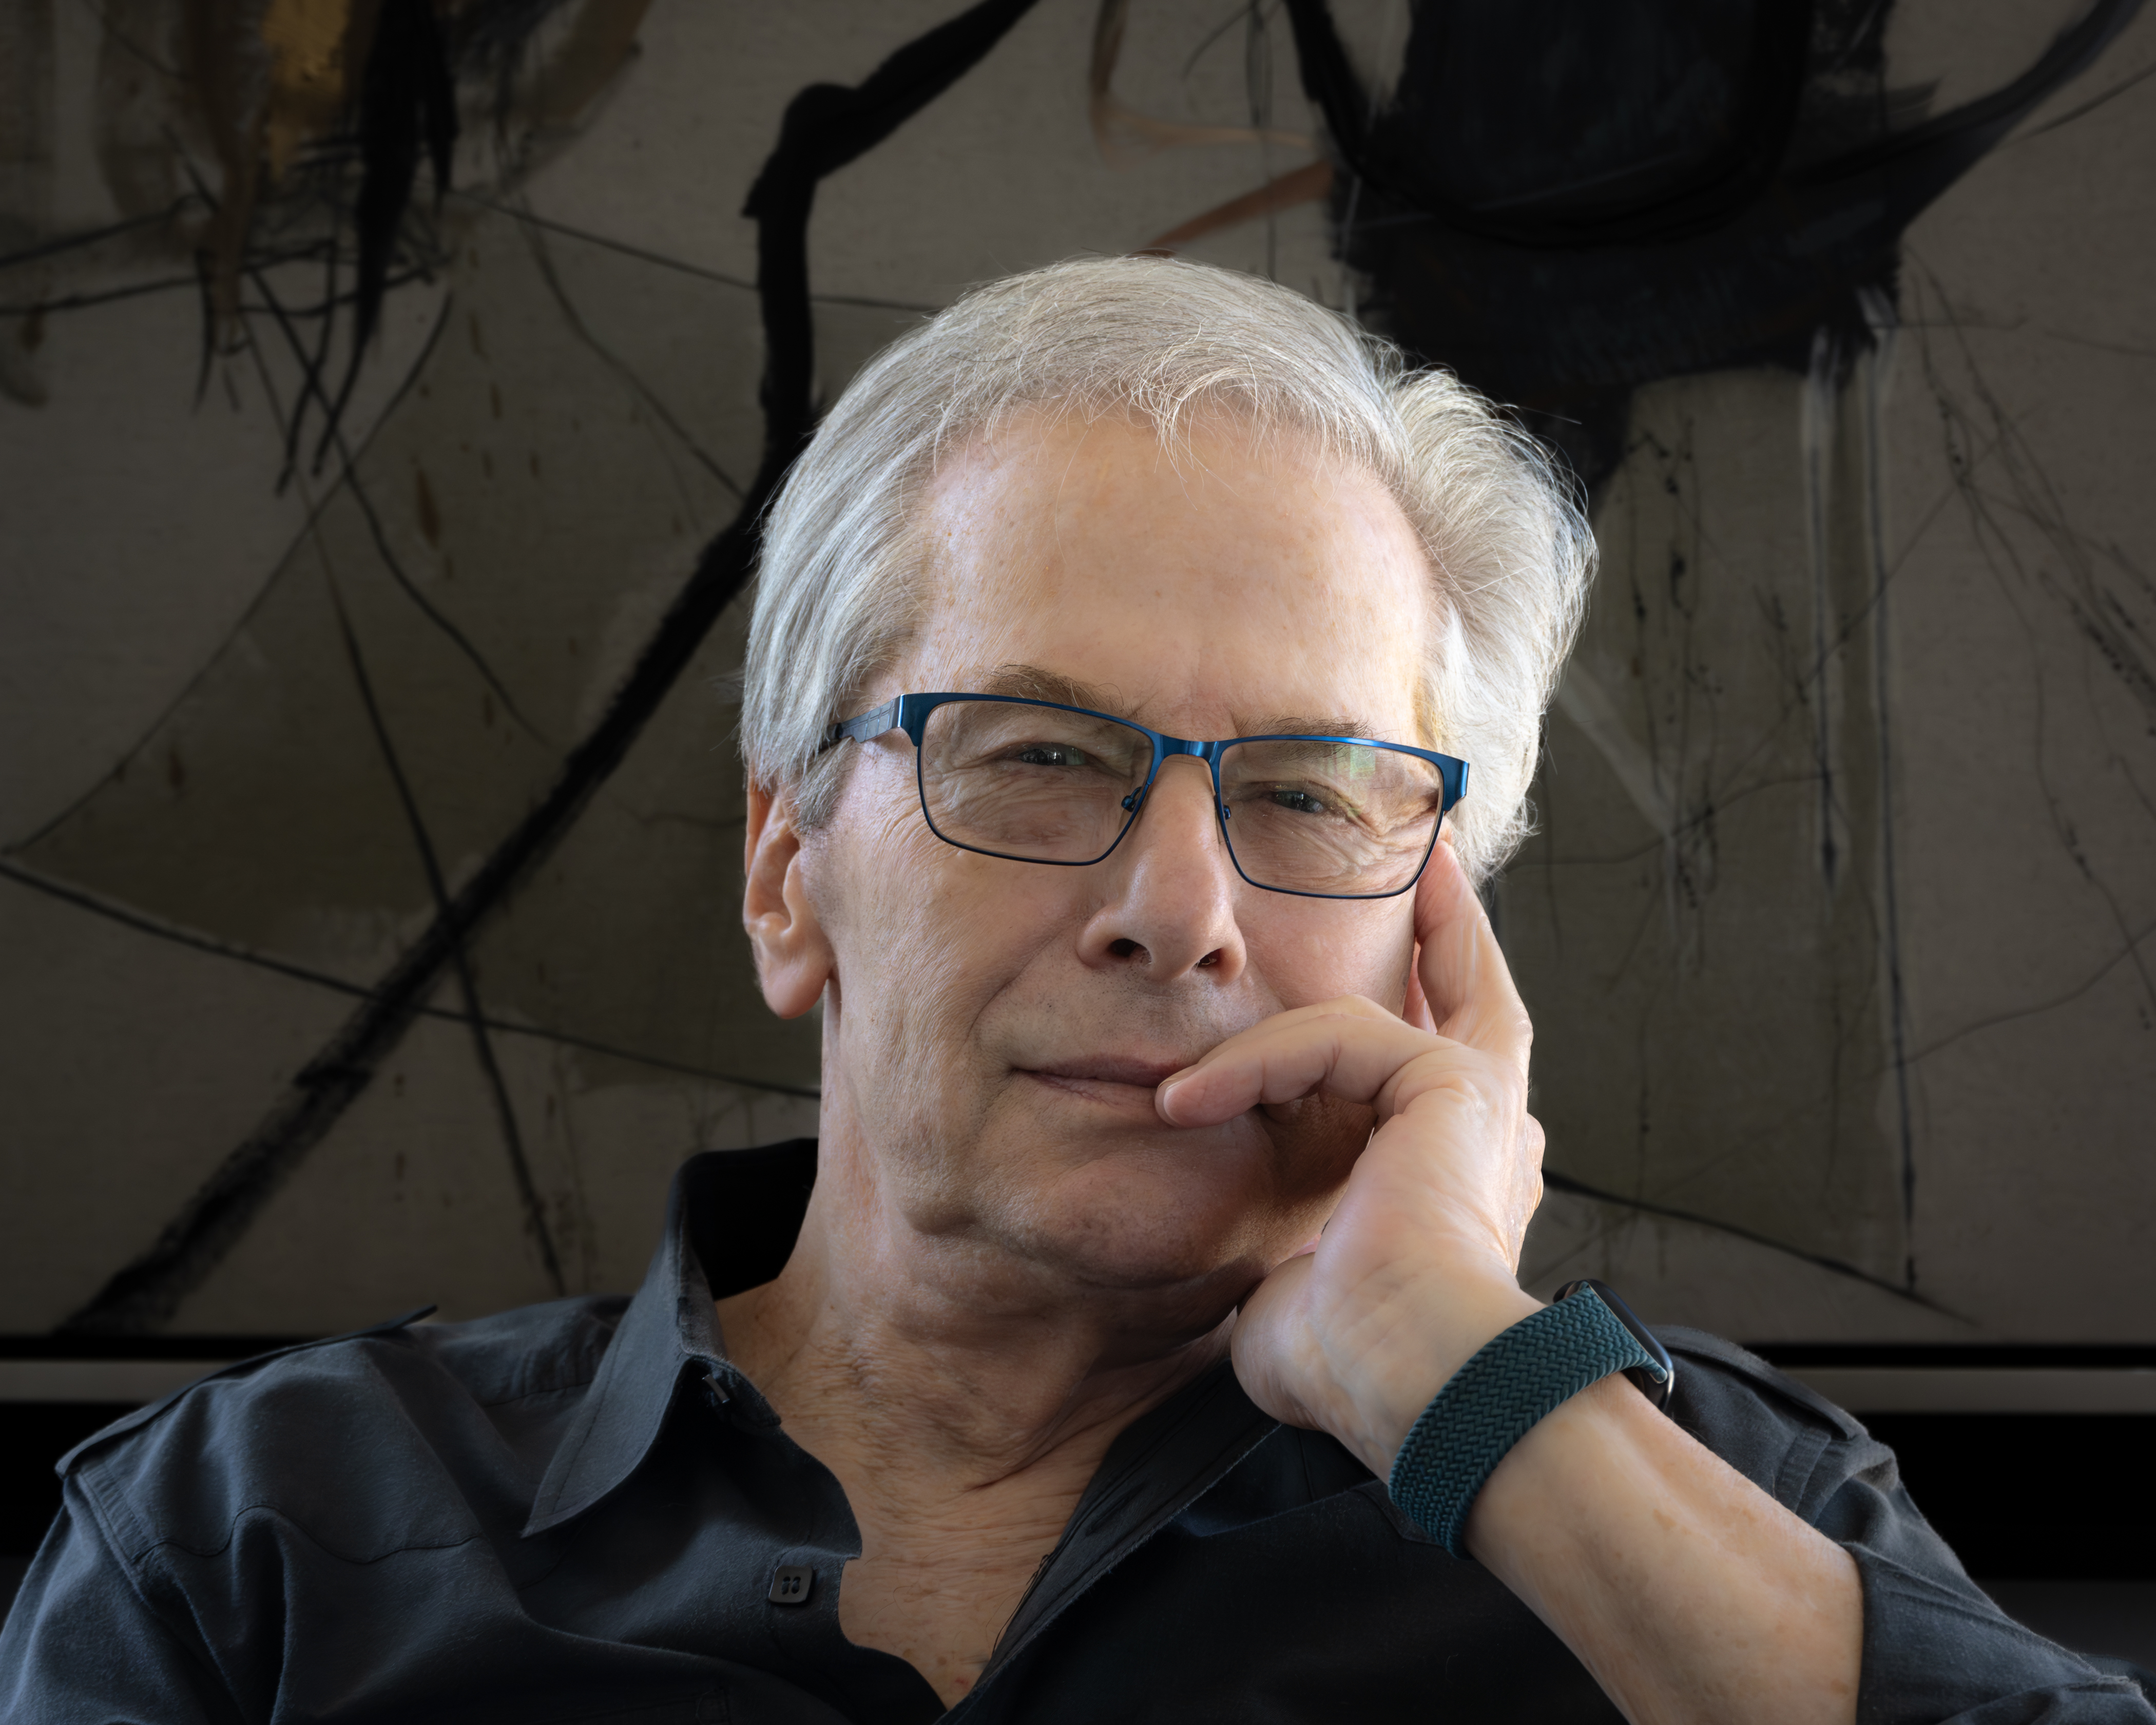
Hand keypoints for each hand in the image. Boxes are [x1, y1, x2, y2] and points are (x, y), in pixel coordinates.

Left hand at [1154, 838, 1546, 1474]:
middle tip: (1432, 867)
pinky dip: (1258, 1065)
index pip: (1438, 1072)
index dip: (1417, 1017)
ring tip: (1179, 1094)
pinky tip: (1189, 1106)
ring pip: (1369, 1016)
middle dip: (1447, 928)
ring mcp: (1477, 1098)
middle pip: (1474, 991)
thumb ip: (1292, 1246)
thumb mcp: (1304, 1287)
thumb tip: (1260, 1267)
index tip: (1388, 977)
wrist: (1411, 1380)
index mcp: (1459, 1176)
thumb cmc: (1354, 1365)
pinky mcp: (1451, 1081)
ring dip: (1264, 1043)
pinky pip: (1338, 1036)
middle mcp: (1486, 1127)